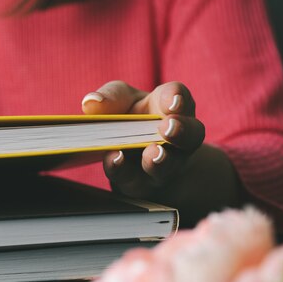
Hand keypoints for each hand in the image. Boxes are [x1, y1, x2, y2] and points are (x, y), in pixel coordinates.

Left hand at [82, 81, 204, 200]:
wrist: (132, 157)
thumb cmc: (130, 117)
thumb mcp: (121, 100)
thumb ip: (111, 98)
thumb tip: (91, 102)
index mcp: (170, 106)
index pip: (180, 97)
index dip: (177, 98)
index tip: (172, 102)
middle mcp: (177, 137)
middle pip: (191, 134)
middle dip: (181, 131)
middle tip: (168, 128)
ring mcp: (165, 164)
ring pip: (169, 164)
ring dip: (160, 160)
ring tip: (152, 154)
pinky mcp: (142, 184)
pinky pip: (135, 179)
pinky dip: (123, 169)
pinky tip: (114, 160)